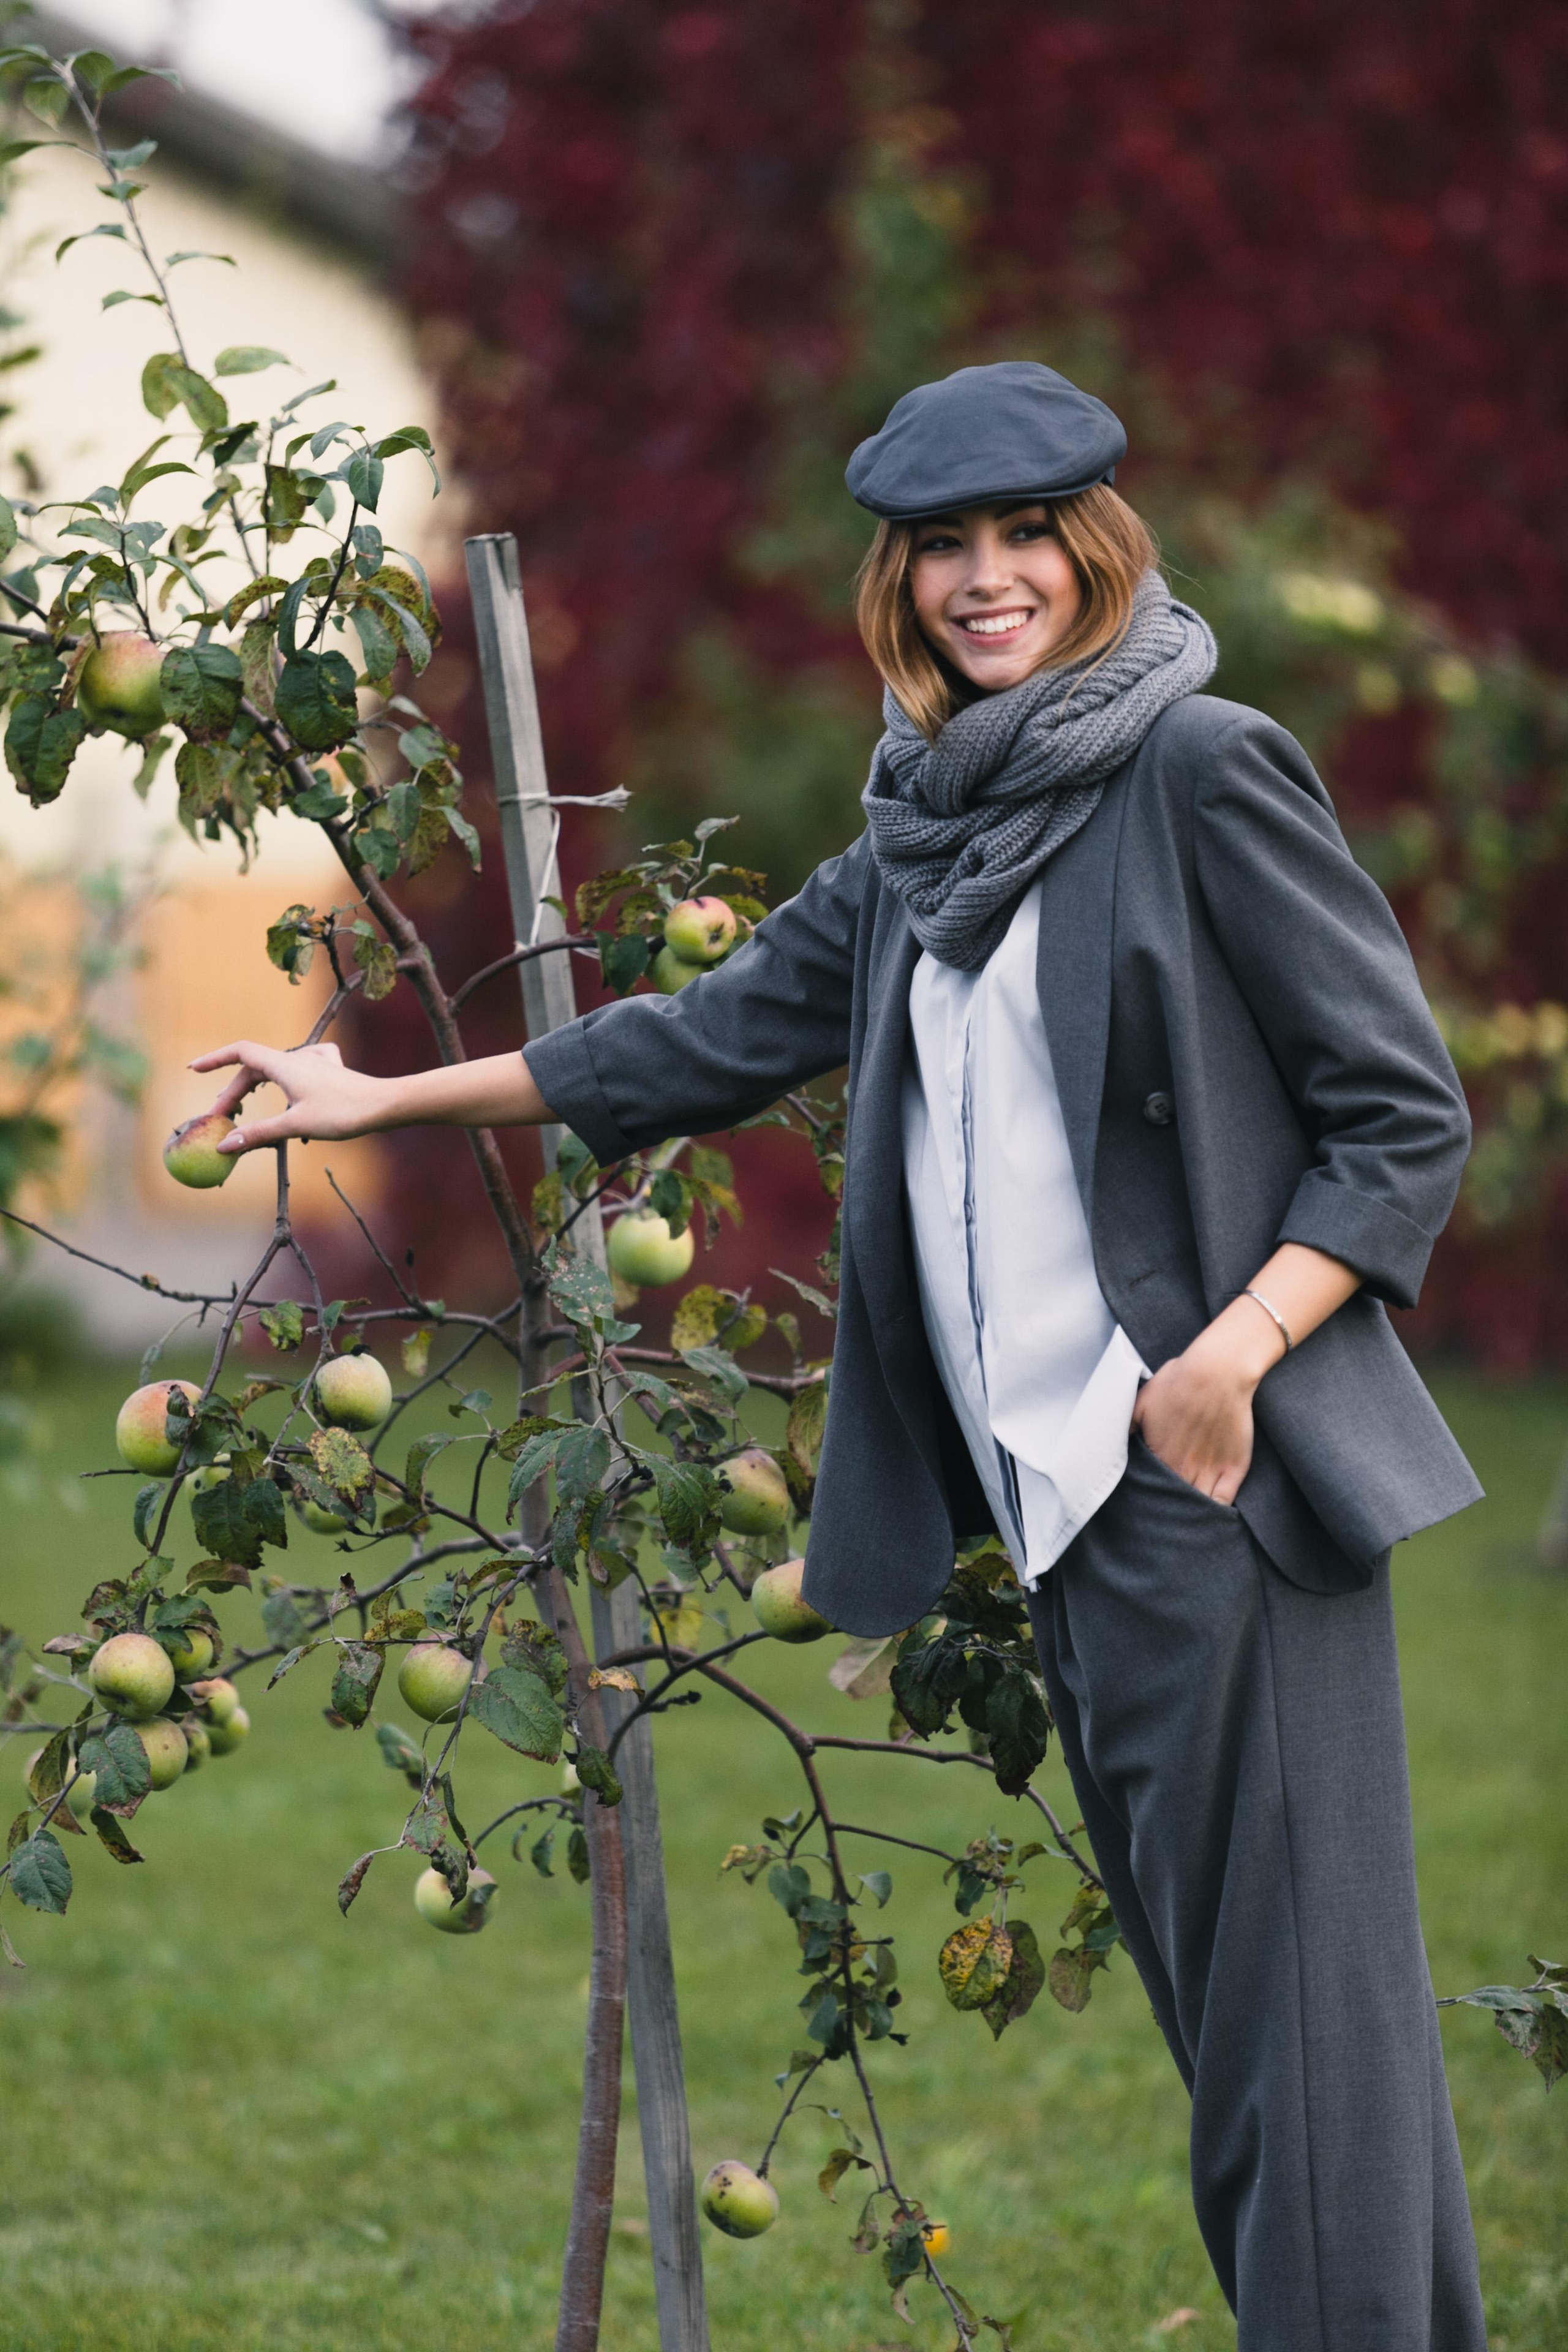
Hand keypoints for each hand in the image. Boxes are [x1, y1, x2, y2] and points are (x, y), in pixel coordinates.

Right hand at [188, 1039, 395, 1154]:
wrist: (385, 1104)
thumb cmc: (343, 1113)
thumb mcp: (296, 1125)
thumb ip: (259, 1134)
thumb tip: (223, 1146)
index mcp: (284, 1064)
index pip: (239, 1053)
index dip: (214, 1059)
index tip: (192, 1070)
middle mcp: (296, 1058)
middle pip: (253, 1069)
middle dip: (233, 1093)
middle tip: (220, 1121)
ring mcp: (314, 1063)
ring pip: (274, 1071)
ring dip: (255, 1088)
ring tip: (244, 1111)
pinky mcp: (329, 1072)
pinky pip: (299, 1069)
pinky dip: (284, 1081)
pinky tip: (291, 1089)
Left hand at [1130, 1306, 1280, 1504]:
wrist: (1218, 1371)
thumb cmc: (1178, 1382)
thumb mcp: (1141, 1401)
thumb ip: (1125, 1427)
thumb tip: (1111, 1444)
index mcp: (1158, 1455)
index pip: (1147, 1488)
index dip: (1145, 1495)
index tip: (1143, 1499)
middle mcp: (1182, 1468)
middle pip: (1170, 1503)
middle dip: (1164, 1510)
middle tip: (1160, 1516)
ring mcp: (1209, 1470)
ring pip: (1195, 1506)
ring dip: (1188, 1515)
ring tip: (1180, 1522)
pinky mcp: (1234, 1468)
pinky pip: (1222, 1502)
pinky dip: (1215, 1512)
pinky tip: (1208, 1517)